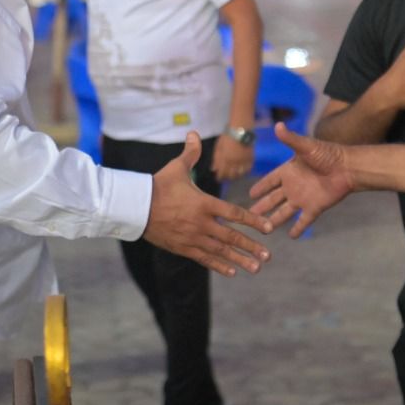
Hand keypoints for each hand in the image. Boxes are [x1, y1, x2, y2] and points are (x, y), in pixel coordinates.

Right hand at [143, 132, 272, 276]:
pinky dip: (219, 265)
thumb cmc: (157, 185)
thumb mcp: (176, 168)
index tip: (269, 228)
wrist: (135, 207)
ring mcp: (192, 237)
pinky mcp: (182, 247)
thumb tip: (193, 133)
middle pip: (231, 237)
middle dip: (251, 246)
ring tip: (256, 268)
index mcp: (204, 203)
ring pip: (221, 251)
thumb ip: (190, 153)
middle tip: (268, 256)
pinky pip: (204, 258)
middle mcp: (201, 223)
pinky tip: (232, 271)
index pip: (234, 214)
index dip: (253, 221)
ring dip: (240, 260)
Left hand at [212, 134, 253, 181]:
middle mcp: (234, 162)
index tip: (218, 179)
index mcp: (225, 159)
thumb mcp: (218, 147)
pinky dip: (245, 171)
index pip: (222, 173)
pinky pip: (248, 169)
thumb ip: (216, 159)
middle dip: (228, 178)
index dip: (219, 178)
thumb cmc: (227, 137)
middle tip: (226, 177)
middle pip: (231, 176)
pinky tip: (242, 171)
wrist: (240, 130)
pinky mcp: (251, 158)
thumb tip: (213, 169)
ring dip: (236, 176)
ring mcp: (243, 161)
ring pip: (240, 174)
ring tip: (234, 175)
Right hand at [249, 123, 353, 237]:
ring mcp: (303, 198)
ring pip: (284, 212)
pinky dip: (298, 228)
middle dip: (262, 207)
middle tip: (249, 215)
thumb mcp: (306, 146)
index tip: (250, 194)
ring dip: (274, 220)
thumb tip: (278, 125)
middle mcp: (293, 186)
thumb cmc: (327, 153)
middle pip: (273, 199)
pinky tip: (291, 237)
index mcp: (289, 171)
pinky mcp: (314, 207)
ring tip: (264, 229)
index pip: (269, 181)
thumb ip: (290, 139)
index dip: (260, 187)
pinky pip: (303, 220)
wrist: (348, 167)